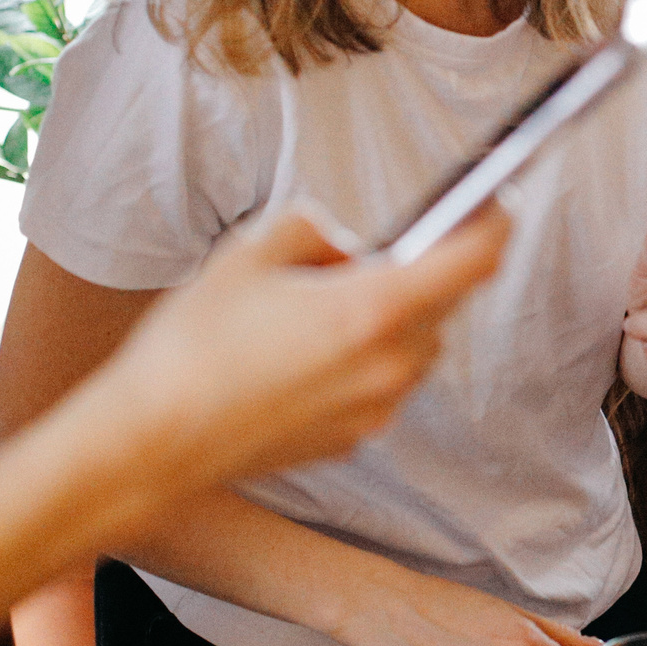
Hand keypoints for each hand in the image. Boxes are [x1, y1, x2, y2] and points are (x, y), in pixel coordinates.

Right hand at [90, 205, 509, 486]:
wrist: (153, 441)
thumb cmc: (193, 346)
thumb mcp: (249, 253)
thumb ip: (314, 231)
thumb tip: (346, 244)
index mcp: (375, 308)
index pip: (473, 259)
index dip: (492, 224)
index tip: (493, 204)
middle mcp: (391, 364)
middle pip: (445, 303)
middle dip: (422, 272)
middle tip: (372, 253)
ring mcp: (377, 407)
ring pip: (415, 346)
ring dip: (392, 318)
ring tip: (321, 307)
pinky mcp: (355, 438)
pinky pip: (382, 384)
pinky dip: (364, 360)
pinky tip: (304, 353)